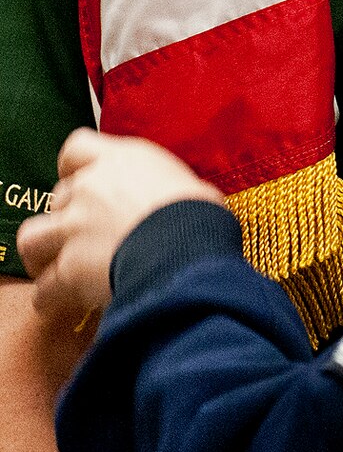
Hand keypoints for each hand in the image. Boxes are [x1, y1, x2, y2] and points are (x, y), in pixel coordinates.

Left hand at [16, 130, 221, 322]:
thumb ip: (166, 190)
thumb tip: (175, 204)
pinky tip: (60, 303)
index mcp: (122, 160)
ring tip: (54, 267)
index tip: (83, 181)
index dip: (75, 167)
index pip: (78, 148)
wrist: (189, 251)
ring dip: (42, 253)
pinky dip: (50, 296)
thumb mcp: (191, 187)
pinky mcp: (68, 268)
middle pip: (59, 197)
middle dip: (68, 217)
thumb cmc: (201, 217)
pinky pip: (44, 287)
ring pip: (32, 238)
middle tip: (85, 237)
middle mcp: (91, 187)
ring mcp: (74, 227)